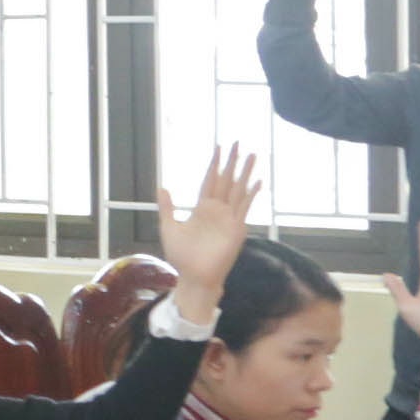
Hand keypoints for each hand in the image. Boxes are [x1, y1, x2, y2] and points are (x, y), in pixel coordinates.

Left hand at [154, 144, 260, 321]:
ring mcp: (229, 217)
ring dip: (245, 172)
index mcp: (202, 208)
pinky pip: (244, 207)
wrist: (194, 276)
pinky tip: (257, 182)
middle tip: (238, 142)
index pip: (210, 180)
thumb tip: (162, 187)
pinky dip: (250, 194)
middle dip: (232, 161)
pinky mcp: (236, 228)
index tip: (219, 147)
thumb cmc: (181, 256)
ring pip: (238, 189)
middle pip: (226, 179)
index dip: (214, 164)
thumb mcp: (169, 227)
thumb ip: (167, 207)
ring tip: (253, 155)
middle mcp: (217, 210)